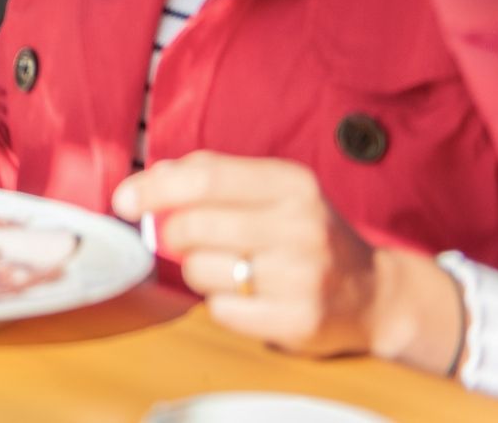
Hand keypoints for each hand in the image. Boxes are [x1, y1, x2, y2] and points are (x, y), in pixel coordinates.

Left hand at [113, 153, 459, 370]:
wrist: (374, 294)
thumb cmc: (303, 234)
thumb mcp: (272, 191)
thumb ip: (212, 177)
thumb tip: (150, 179)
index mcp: (291, 184)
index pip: (204, 178)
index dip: (153, 188)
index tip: (124, 200)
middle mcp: (302, 227)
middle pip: (194, 226)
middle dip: (172, 234)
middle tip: (185, 240)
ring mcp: (303, 277)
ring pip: (200, 271)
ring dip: (198, 270)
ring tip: (231, 268)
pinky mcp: (299, 322)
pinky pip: (221, 311)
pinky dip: (220, 304)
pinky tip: (248, 296)